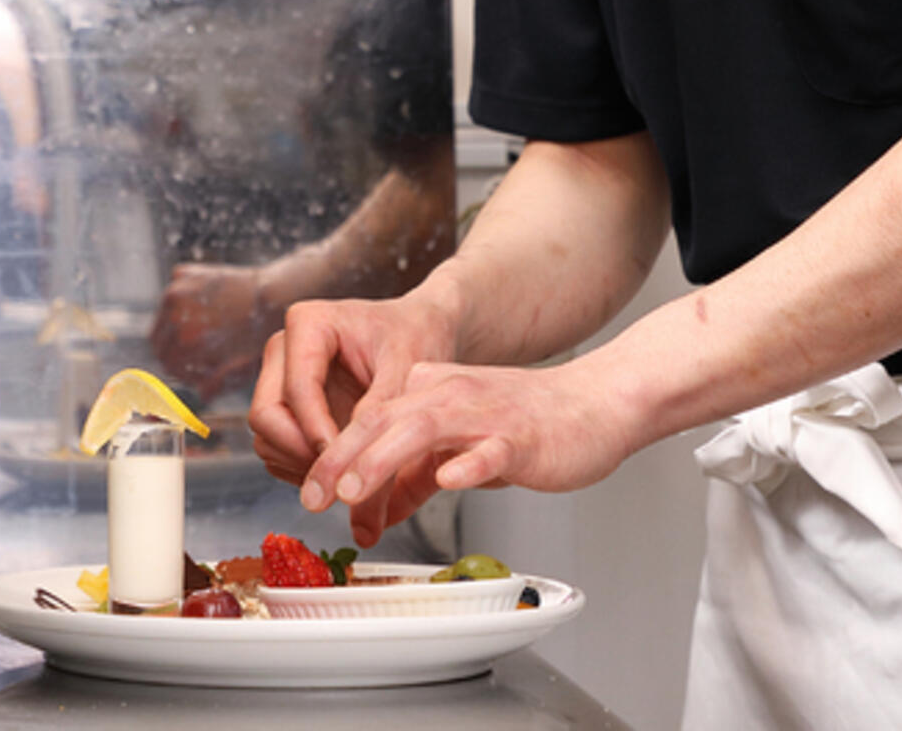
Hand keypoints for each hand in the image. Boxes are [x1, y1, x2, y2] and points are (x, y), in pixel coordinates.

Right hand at [149, 263, 267, 401]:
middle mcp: (175, 314)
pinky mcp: (182, 274)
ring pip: (162, 320)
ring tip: (203, 330)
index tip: (194, 368)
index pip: (166, 364)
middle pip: (158, 342)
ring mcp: (177, 290)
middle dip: (175, 350)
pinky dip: (181, 303)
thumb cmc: (259, 335)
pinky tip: (205, 309)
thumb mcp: (238, 372)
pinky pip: (172, 297)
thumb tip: (201, 395)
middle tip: (197, 351)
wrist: (273, 295)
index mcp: (185, 341)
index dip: (181, 370)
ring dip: (175, 328)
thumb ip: (213, 386)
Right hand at [247, 294, 459, 525]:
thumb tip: (352, 459)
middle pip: (265, 416)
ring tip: (351, 471)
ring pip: (266, 439)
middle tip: (345, 474)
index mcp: (309, 324)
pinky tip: (343, 466)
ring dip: (302, 465)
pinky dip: (302, 468)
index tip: (348, 459)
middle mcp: (283, 351)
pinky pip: (275, 451)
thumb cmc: (412, 339)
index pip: (297, 388)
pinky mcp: (283, 409)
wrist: (416, 334)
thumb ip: (379, 410)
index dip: (318, 430)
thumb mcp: (406, 369)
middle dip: (302, 451)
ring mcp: (278, 380)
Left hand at [299, 357, 640, 544]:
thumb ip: (418, 473)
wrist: (595, 404)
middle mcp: (452, 396)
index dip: (333, 454)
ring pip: (425, 429)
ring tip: (353, 488)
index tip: (306, 491)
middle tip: (311, 496)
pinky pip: (491, 450)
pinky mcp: (522, 439)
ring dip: (384, 458)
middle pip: (385, 420)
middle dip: (342, 458)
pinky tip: (449, 480)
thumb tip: (377, 508)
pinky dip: (468, 464)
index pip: (370, 419)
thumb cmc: (529, 425)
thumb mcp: (461, 445)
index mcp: (433, 392)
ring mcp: (486, 415)